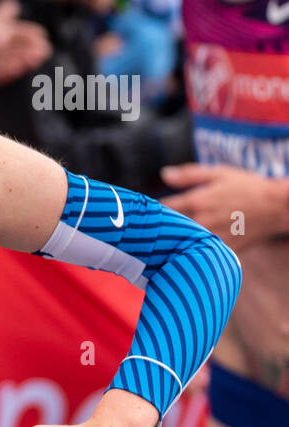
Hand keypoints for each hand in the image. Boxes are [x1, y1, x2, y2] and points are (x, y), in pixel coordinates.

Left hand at [160, 163, 288, 248]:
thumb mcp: (218, 174)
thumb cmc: (247, 187)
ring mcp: (213, 238)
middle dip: (163, 226)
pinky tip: (192, 247)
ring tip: (171, 238)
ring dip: (176, 239)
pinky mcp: (223, 250)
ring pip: (183, 242)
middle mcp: (201, 221)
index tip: (151, 211)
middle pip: (169, 228)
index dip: (155, 210)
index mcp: (196, 201)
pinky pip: (202, 252)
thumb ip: (188, 175)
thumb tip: (163, 175)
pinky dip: (194, 250)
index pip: (162, 209)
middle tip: (158, 226)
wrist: (277, 206)